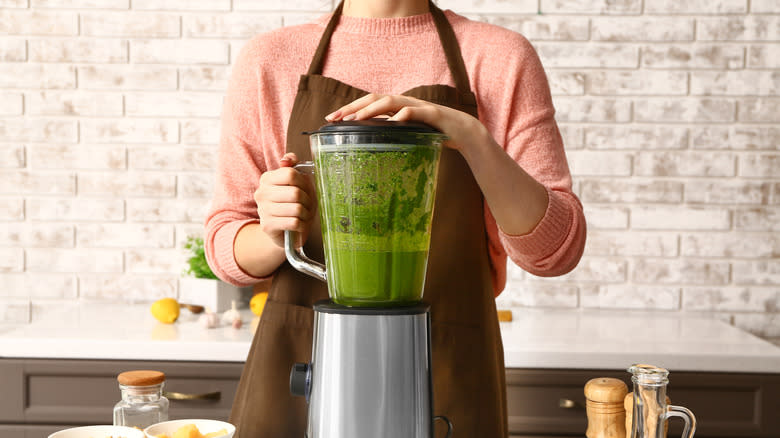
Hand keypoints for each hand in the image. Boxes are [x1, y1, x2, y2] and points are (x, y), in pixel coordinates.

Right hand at [254, 153, 315, 248]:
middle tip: (308, 205)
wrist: (283, 231)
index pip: (290, 174)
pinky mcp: (267, 226)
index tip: (307, 189)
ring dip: (306, 214)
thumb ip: (293, 167)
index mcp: (267, 179)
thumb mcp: (295, 184)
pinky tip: (300, 225)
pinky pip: (294, 222)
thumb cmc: (292, 205)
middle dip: (308, 201)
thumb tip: (288, 158)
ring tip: (304, 215)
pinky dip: (302, 225)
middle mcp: (261, 193)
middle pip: (295, 193)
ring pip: (296, 209)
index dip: (304, 182)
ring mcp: (263, 210)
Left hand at [325, 94, 488, 155]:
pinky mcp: (432, 114)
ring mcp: (418, 107)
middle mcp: (405, 103)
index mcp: (397, 107)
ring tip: (357, 118)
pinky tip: (393, 120)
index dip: (350, 108)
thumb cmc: (433, 134)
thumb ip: (391, 133)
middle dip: (354, 106)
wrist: (463, 132)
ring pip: (391, 101)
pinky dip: (404, 114)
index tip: (331, 118)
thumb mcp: (407, 134)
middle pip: (375, 98)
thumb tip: (369, 141)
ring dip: (373, 109)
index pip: (369, 103)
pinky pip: (415, 112)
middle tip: (335, 117)